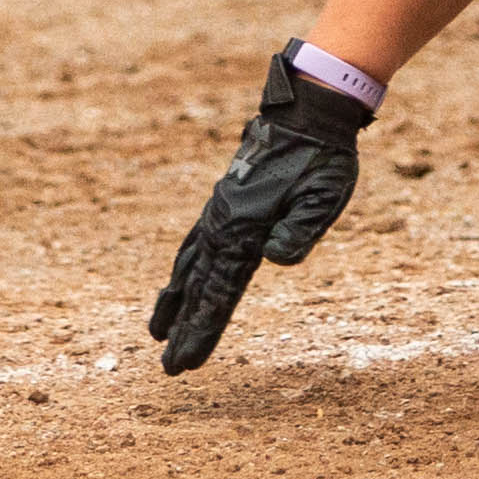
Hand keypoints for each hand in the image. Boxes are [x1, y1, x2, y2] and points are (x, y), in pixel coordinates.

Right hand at [149, 49, 374, 375]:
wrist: (307, 112)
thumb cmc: (322, 159)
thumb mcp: (323, 197)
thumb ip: (299, 230)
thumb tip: (273, 258)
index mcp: (245, 229)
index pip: (219, 293)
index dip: (200, 331)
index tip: (183, 363)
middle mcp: (223, 222)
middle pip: (197, 287)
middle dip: (182, 329)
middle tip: (167, 367)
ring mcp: (221, 210)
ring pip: (189, 265)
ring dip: (173, 300)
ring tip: (156, 330)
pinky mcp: (226, 201)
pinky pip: (195, 242)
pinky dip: (183, 267)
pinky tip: (179, 278)